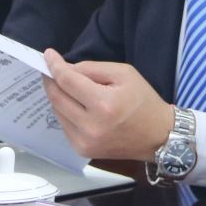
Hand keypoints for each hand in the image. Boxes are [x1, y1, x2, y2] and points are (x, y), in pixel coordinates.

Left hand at [40, 50, 173, 160]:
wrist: (158, 136)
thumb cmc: (144, 101)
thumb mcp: (124, 74)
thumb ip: (92, 69)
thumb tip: (65, 68)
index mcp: (103, 104)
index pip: (67, 81)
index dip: (54, 66)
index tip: (48, 55)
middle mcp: (91, 126)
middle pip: (56, 98)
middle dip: (51, 80)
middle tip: (51, 69)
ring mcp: (85, 142)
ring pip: (57, 112)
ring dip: (58, 96)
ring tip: (68, 87)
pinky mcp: (82, 150)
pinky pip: (64, 126)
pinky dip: (66, 112)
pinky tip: (77, 106)